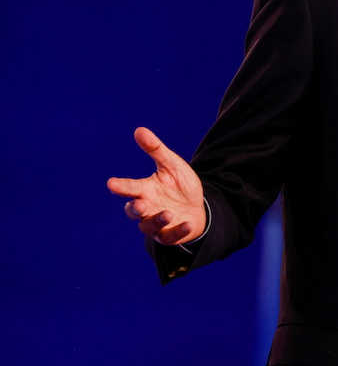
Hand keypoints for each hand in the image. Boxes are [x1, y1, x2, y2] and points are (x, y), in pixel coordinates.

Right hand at [107, 127, 205, 245]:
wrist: (197, 207)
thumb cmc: (180, 185)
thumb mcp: (172, 165)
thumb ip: (156, 149)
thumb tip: (139, 130)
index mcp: (144, 190)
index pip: (129, 188)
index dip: (120, 186)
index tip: (111, 183)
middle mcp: (147, 208)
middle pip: (134, 211)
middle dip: (135, 209)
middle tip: (141, 205)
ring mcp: (156, 223)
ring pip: (149, 226)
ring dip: (157, 220)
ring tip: (168, 213)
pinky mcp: (169, 235)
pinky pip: (171, 236)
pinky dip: (178, 231)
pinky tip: (187, 223)